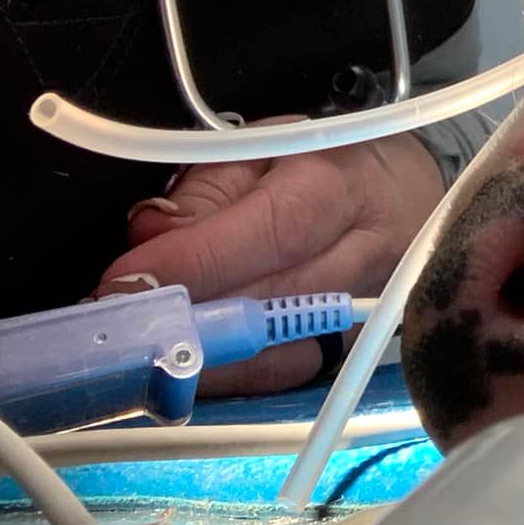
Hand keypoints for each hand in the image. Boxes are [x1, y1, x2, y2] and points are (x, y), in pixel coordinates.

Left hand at [94, 125, 445, 395]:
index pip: (269, 231)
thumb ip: (205, 190)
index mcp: (337, 185)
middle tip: (111, 328)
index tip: (123, 284)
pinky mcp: (353, 351)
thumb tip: (150, 239)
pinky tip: (186, 367)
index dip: (193, 264)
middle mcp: (362, 255)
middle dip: (182, 321)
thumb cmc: (329, 166)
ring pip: (278, 357)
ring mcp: (366, 313)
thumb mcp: (268, 147)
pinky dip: (229, 377)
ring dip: (200, 362)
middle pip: (271, 304)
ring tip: (137, 354)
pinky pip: (285, 377)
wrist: (412, 198)